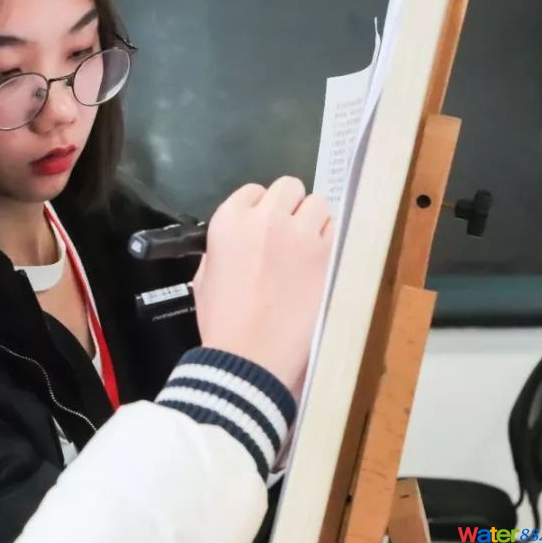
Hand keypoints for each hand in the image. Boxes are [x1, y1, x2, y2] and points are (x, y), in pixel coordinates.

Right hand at [192, 177, 332, 398]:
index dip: (260, 210)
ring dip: (313, 220)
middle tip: (288, 234)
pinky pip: (336, 229)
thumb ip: (223, 247)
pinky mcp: (327, 255)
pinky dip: (330, 240)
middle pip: (289, 187)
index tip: (263, 229)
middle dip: (289, 207)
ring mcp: (300, 234)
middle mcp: (265, 218)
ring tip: (308, 247)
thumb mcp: (205, 275)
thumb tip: (241, 241)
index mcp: (228, 221)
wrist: (248, 355)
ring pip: (318, 203)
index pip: (254, 191)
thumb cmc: (221, 321)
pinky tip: (321, 260)